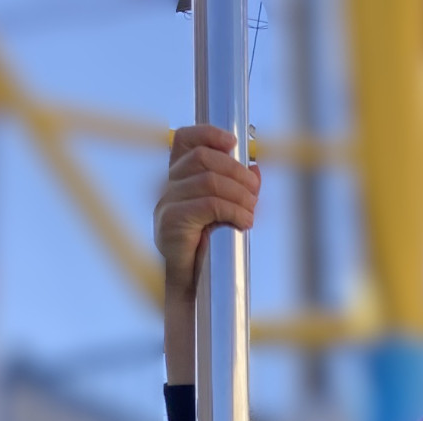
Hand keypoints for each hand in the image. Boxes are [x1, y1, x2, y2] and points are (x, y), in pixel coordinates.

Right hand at [155, 126, 260, 301]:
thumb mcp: (225, 211)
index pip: (184, 140)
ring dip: (239, 195)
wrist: (191, 285)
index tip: (233, 143)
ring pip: (209, 181)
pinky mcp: (171, 222)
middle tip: (254, 192)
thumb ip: (238, 189)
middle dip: (236, 171)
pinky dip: (233, 211)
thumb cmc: (208, 248)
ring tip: (251, 211)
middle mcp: (168, 186)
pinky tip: (244, 223)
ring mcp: (167, 203)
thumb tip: (256, 169)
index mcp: (178, 178)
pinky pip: (209, 205)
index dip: (209, 134)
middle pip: (203, 158)